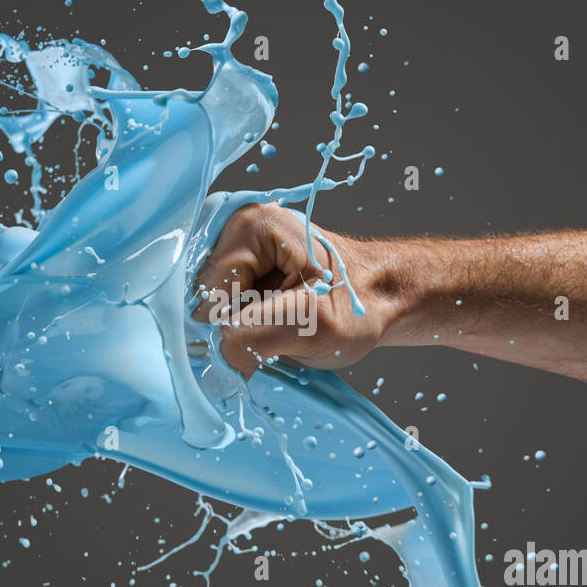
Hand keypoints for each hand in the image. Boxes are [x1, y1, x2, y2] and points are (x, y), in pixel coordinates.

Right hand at [191, 202, 395, 378]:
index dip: (232, 327)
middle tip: (279, 332)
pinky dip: (242, 325)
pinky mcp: (239, 266)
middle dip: (233, 326)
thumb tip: (210, 361)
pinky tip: (271, 322)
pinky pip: (220, 306)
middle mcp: (236, 227)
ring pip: (210, 306)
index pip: (208, 293)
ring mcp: (236, 246)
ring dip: (239, 328)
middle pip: (203, 297)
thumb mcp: (312, 324)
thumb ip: (251, 337)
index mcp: (252, 226)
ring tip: (280, 324)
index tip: (272, 337)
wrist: (382, 297)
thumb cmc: (359, 305)